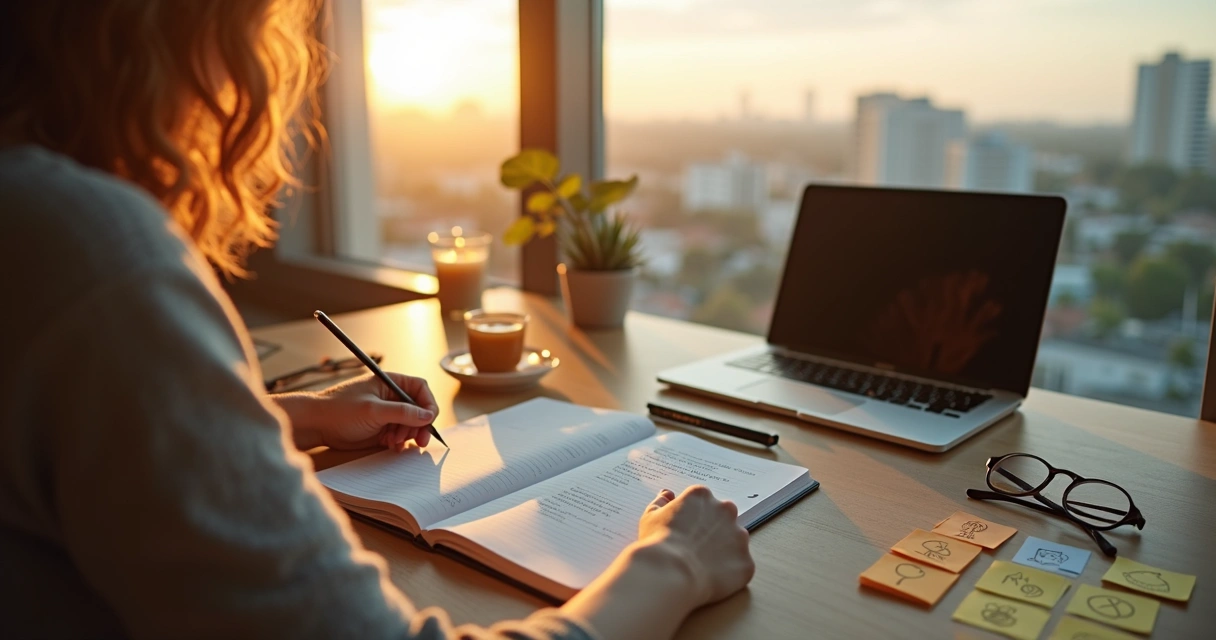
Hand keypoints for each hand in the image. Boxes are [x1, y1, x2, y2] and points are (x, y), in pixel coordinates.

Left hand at [273, 372, 439, 451]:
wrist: (316, 424)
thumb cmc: (339, 409)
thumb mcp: (373, 410)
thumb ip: (402, 412)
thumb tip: (428, 415)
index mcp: (390, 383)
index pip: (420, 389)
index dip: (428, 404)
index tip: (429, 419)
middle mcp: (391, 397)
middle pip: (419, 410)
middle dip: (419, 425)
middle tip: (419, 441)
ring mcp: (386, 413)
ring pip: (410, 425)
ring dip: (407, 435)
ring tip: (394, 442)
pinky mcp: (381, 429)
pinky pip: (399, 435)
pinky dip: (399, 442)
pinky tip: (390, 445)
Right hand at [637, 485, 754, 605]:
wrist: (670, 573)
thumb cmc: (657, 544)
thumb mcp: (651, 517)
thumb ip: (661, 502)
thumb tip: (667, 495)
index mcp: (702, 496)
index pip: (703, 503)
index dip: (694, 519)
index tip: (686, 532)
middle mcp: (726, 510)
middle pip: (724, 518)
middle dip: (714, 531)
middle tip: (696, 548)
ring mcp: (739, 537)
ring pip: (736, 542)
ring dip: (724, 551)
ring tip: (703, 566)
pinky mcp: (746, 562)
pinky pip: (740, 567)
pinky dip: (730, 574)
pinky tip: (711, 579)